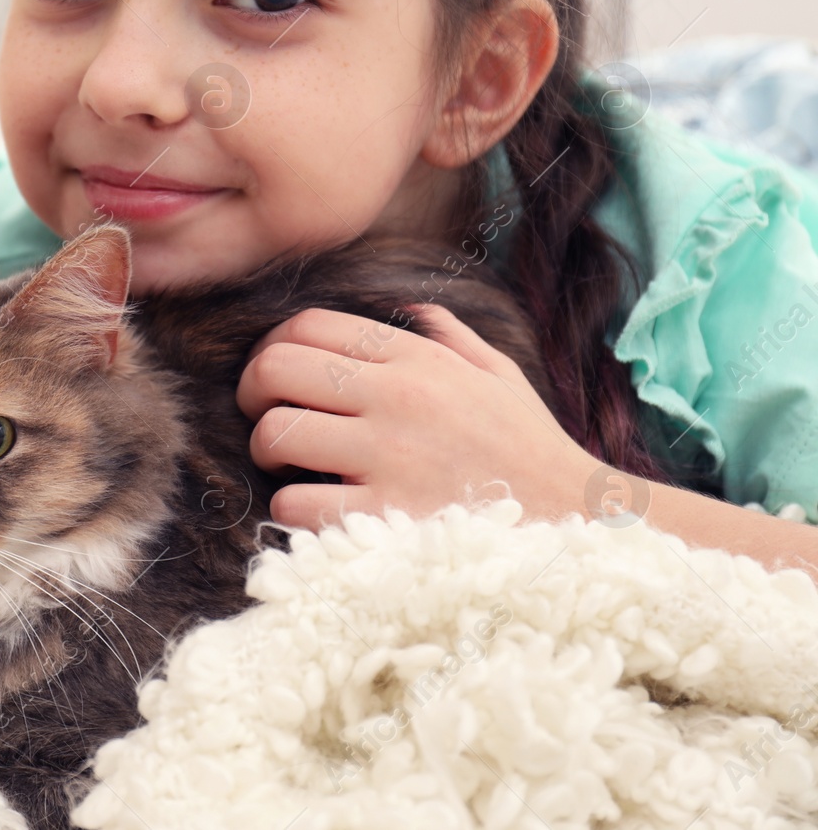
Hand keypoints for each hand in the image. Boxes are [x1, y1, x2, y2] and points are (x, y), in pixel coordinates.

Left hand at [237, 304, 596, 530]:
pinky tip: (317, 510)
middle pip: (275, 368)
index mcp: (417, 359)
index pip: (307, 325)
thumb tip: (417, 308)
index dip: (271, 347)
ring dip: (268, 452)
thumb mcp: (501, 378)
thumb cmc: (530, 451)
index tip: (275, 378)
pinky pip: (296, 502)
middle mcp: (397, 397)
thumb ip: (454, 337)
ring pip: (276, 433)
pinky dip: (293, 509)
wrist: (577, 524)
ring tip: (291, 466)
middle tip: (264, 419)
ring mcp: (389, 455)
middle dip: (253, 393)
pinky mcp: (384, 516)